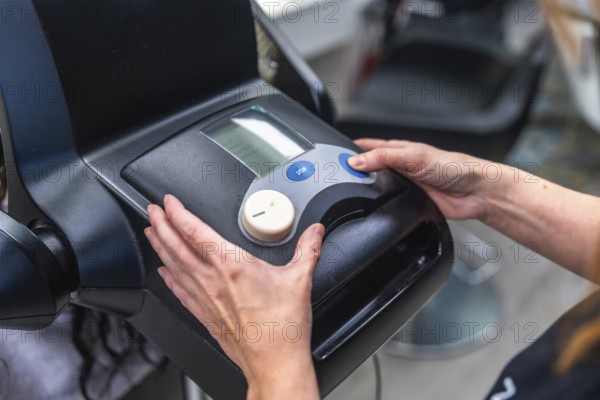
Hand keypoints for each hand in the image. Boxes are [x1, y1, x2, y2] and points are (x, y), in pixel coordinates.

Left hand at [145, 194, 322, 398]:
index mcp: (233, 265)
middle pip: (177, 246)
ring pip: (173, 266)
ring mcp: (205, 299)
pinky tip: (164, 272)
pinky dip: (168, 278)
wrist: (274, 362)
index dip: (178, 213)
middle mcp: (212, 280)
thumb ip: (307, 250)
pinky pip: (179, 291)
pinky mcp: (204, 315)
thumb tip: (315, 232)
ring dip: (160, 247)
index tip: (169, 202)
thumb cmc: (282, 327)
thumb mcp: (300, 279)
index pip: (196, 232)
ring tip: (151, 233)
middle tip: (151, 211)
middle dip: (161, 225)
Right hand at [349, 139, 489, 219]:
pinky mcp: (409, 203)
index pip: (367, 148)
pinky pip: (388, 205)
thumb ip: (384, 158)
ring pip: (377, 188)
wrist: (475, 192)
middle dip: (353, 172)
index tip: (333, 156)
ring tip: (347, 193)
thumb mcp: (413, 157)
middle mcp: (399, 167)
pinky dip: (379, 207)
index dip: (350, 151)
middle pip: (369, 169)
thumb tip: (357, 161)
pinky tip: (371, 209)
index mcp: (398, 150)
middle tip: (335, 176)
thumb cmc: (454, 167)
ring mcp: (403, 186)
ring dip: (365, 191)